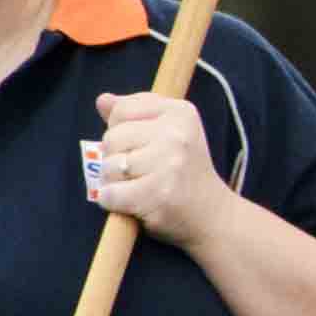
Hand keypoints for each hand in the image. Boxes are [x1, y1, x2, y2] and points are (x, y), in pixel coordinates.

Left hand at [78, 89, 243, 253]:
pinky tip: (134, 204)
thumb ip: (135, 113)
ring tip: (141, 187)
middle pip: (111, 138)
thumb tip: (102, 100)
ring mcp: (169, 164)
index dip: (122, 131)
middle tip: (145, 172)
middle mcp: (177, 134)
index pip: (121, 110)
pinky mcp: (157, 194)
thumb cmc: (185, 173)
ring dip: (115, 182)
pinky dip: (113, 202)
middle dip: (117, 158)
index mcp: (180, 112)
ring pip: (108, 166)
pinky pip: (109, 194)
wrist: (213, 215)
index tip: (145, 146)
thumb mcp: (168, 132)